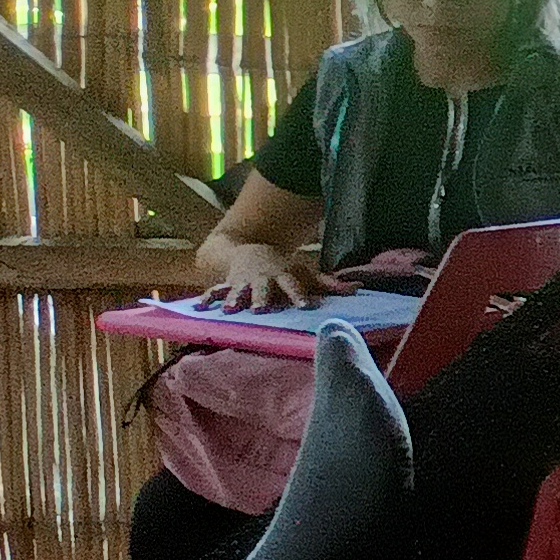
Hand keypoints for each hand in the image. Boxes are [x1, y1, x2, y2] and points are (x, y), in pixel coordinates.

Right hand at [197, 243, 341, 311]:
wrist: (250, 249)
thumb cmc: (283, 268)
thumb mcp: (306, 273)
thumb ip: (330, 284)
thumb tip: (358, 289)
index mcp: (283, 277)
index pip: (294, 286)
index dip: (299, 295)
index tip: (306, 306)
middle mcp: (262, 280)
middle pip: (262, 289)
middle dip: (261, 299)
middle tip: (261, 310)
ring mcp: (242, 282)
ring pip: (237, 291)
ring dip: (233, 299)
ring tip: (229, 310)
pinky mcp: (226, 285)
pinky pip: (214, 291)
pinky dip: (207, 298)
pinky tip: (200, 307)